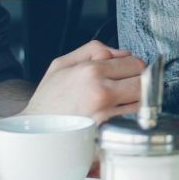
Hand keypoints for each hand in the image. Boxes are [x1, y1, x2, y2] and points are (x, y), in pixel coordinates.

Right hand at [22, 40, 145, 121]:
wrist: (34, 128)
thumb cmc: (47, 98)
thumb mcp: (62, 64)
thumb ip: (93, 50)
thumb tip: (122, 52)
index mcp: (91, 72)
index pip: (135, 63)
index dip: (134, 65)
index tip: (129, 68)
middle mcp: (101, 92)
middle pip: (144, 81)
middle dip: (141, 79)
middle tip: (129, 82)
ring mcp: (105, 113)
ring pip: (142, 100)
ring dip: (138, 97)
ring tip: (122, 96)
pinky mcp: (107, 129)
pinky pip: (131, 117)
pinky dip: (130, 112)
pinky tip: (117, 109)